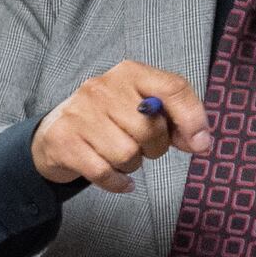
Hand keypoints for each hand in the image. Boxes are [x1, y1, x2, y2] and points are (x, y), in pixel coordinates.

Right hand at [32, 62, 207, 193]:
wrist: (54, 134)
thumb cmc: (107, 122)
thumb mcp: (141, 110)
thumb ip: (175, 121)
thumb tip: (201, 142)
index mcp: (129, 73)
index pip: (172, 88)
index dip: (193, 118)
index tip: (200, 144)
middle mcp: (102, 88)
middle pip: (150, 129)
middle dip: (154, 149)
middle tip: (143, 148)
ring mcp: (80, 114)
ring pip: (127, 154)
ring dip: (131, 165)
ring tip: (121, 157)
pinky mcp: (64, 141)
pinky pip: (104, 173)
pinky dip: (117, 183)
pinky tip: (118, 180)